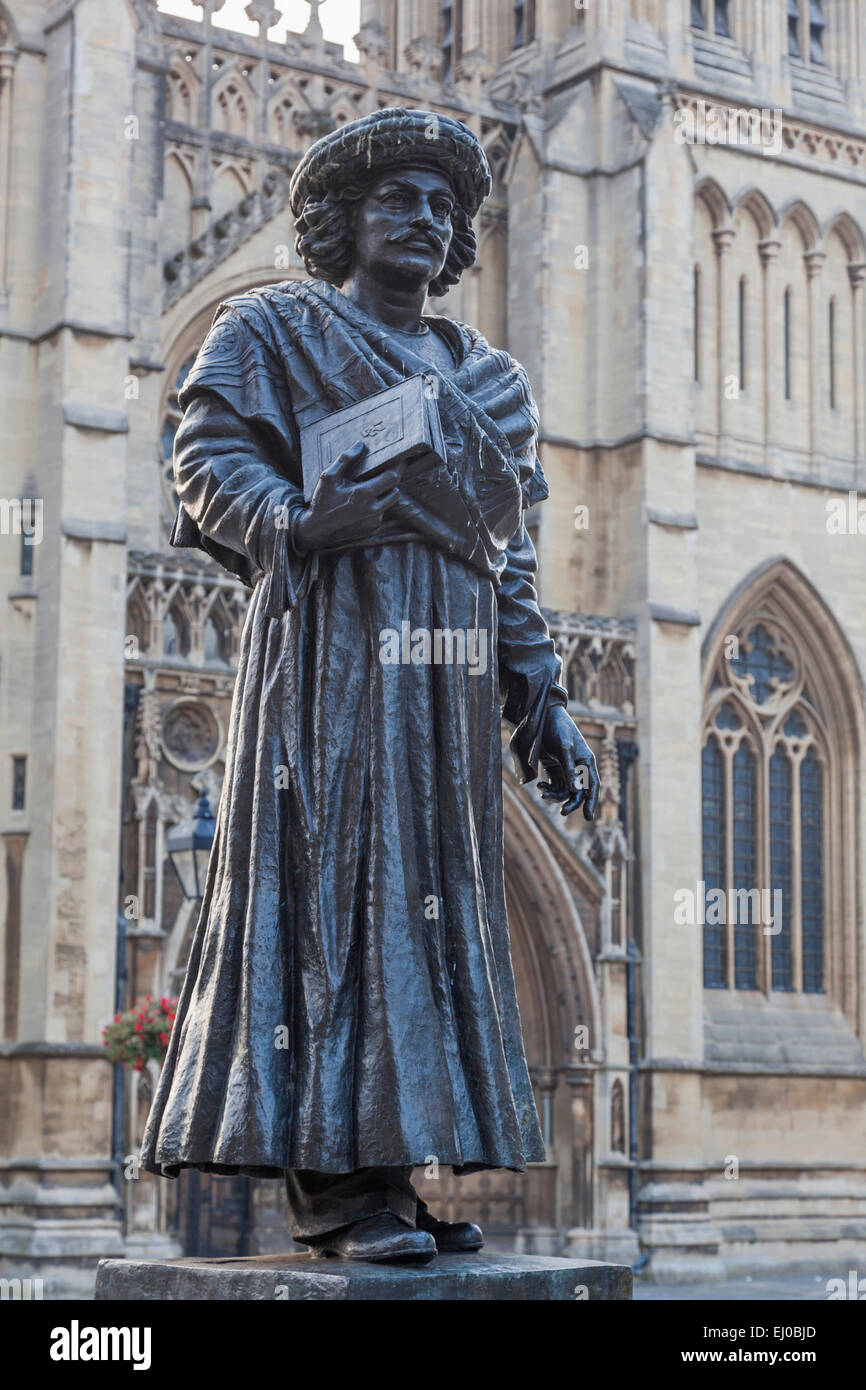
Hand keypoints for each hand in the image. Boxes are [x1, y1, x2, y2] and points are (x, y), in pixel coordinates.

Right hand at [293, 441, 401, 553]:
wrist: (317, 530)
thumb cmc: (322, 501)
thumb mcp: (328, 477)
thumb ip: (344, 460)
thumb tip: (360, 445)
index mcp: (363, 494)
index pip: (392, 478)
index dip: (397, 467)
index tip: (398, 459)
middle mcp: (372, 510)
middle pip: (396, 492)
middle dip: (392, 482)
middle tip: (384, 472)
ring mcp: (374, 521)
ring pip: (388, 503)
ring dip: (383, 494)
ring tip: (368, 488)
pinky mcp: (372, 528)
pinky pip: (381, 513)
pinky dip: (375, 506)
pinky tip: (361, 503)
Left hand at [537, 704, 599, 821]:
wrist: (542, 715)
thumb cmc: (557, 728)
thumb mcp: (564, 748)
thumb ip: (570, 769)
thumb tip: (576, 791)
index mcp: (586, 761)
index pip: (593, 786)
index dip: (592, 802)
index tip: (589, 817)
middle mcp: (578, 766)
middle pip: (579, 792)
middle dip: (571, 802)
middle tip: (562, 812)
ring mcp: (566, 767)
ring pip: (565, 790)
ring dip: (555, 794)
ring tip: (543, 793)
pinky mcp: (554, 767)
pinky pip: (555, 784)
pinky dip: (549, 788)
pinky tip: (540, 785)